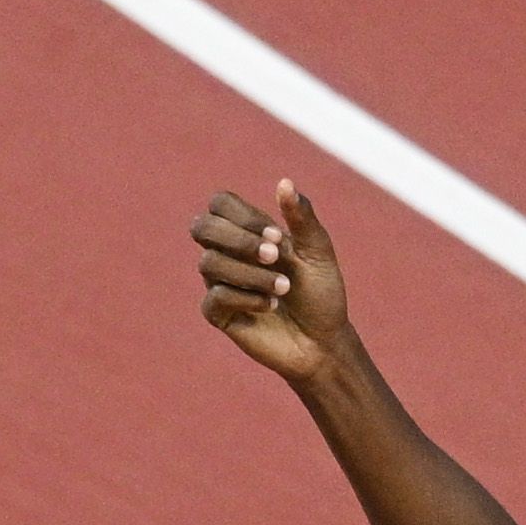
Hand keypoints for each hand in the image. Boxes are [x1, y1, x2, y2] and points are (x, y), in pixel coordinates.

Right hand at [195, 180, 361, 392]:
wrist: (323, 342)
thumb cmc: (321, 293)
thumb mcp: (317, 252)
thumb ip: (301, 218)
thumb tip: (284, 182)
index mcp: (248, 232)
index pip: (220, 204)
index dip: (243, 216)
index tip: (277, 235)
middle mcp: (228, 253)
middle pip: (202, 227)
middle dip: (239, 240)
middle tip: (276, 256)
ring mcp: (220, 283)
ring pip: (209, 263)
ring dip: (252, 274)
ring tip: (284, 288)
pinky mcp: (219, 314)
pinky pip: (215, 297)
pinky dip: (246, 298)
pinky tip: (270, 306)